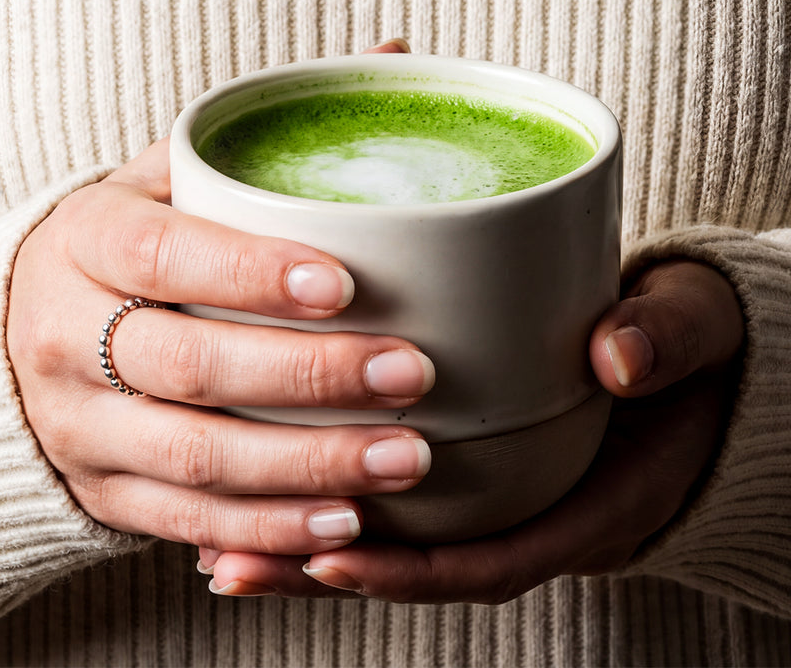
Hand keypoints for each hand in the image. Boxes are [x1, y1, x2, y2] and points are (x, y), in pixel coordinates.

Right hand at [6, 40, 434, 557]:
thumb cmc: (139, 241)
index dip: (250, 272)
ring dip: (306, 467)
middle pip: (189, 365)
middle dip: (308, 377)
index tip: (347, 283)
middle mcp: (70, 335)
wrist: (36, 322)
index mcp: (91, 240)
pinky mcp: (106, 488)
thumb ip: (275, 135)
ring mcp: (84, 424)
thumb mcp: (177, 175)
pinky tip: (344, 523)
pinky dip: (269, 528)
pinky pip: (186, 519)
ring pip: (195, 456)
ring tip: (406, 460)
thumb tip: (395, 54)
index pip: (166, 256)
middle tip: (415, 375)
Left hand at [199, 259, 743, 600]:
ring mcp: (501, 490)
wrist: (690, 345)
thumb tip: (619, 356)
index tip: (329, 555)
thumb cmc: (689, 345)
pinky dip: (330, 495)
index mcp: (588, 501)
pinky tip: (262, 476)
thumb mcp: (692, 332)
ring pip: (397, 536)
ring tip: (212, 538)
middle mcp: (531, 510)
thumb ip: (668, 340)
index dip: (410, 571)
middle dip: (323, 568)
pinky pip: (398, 495)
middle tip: (227, 558)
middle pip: (419, 562)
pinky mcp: (478, 462)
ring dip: (305, 539)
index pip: (492, 560)